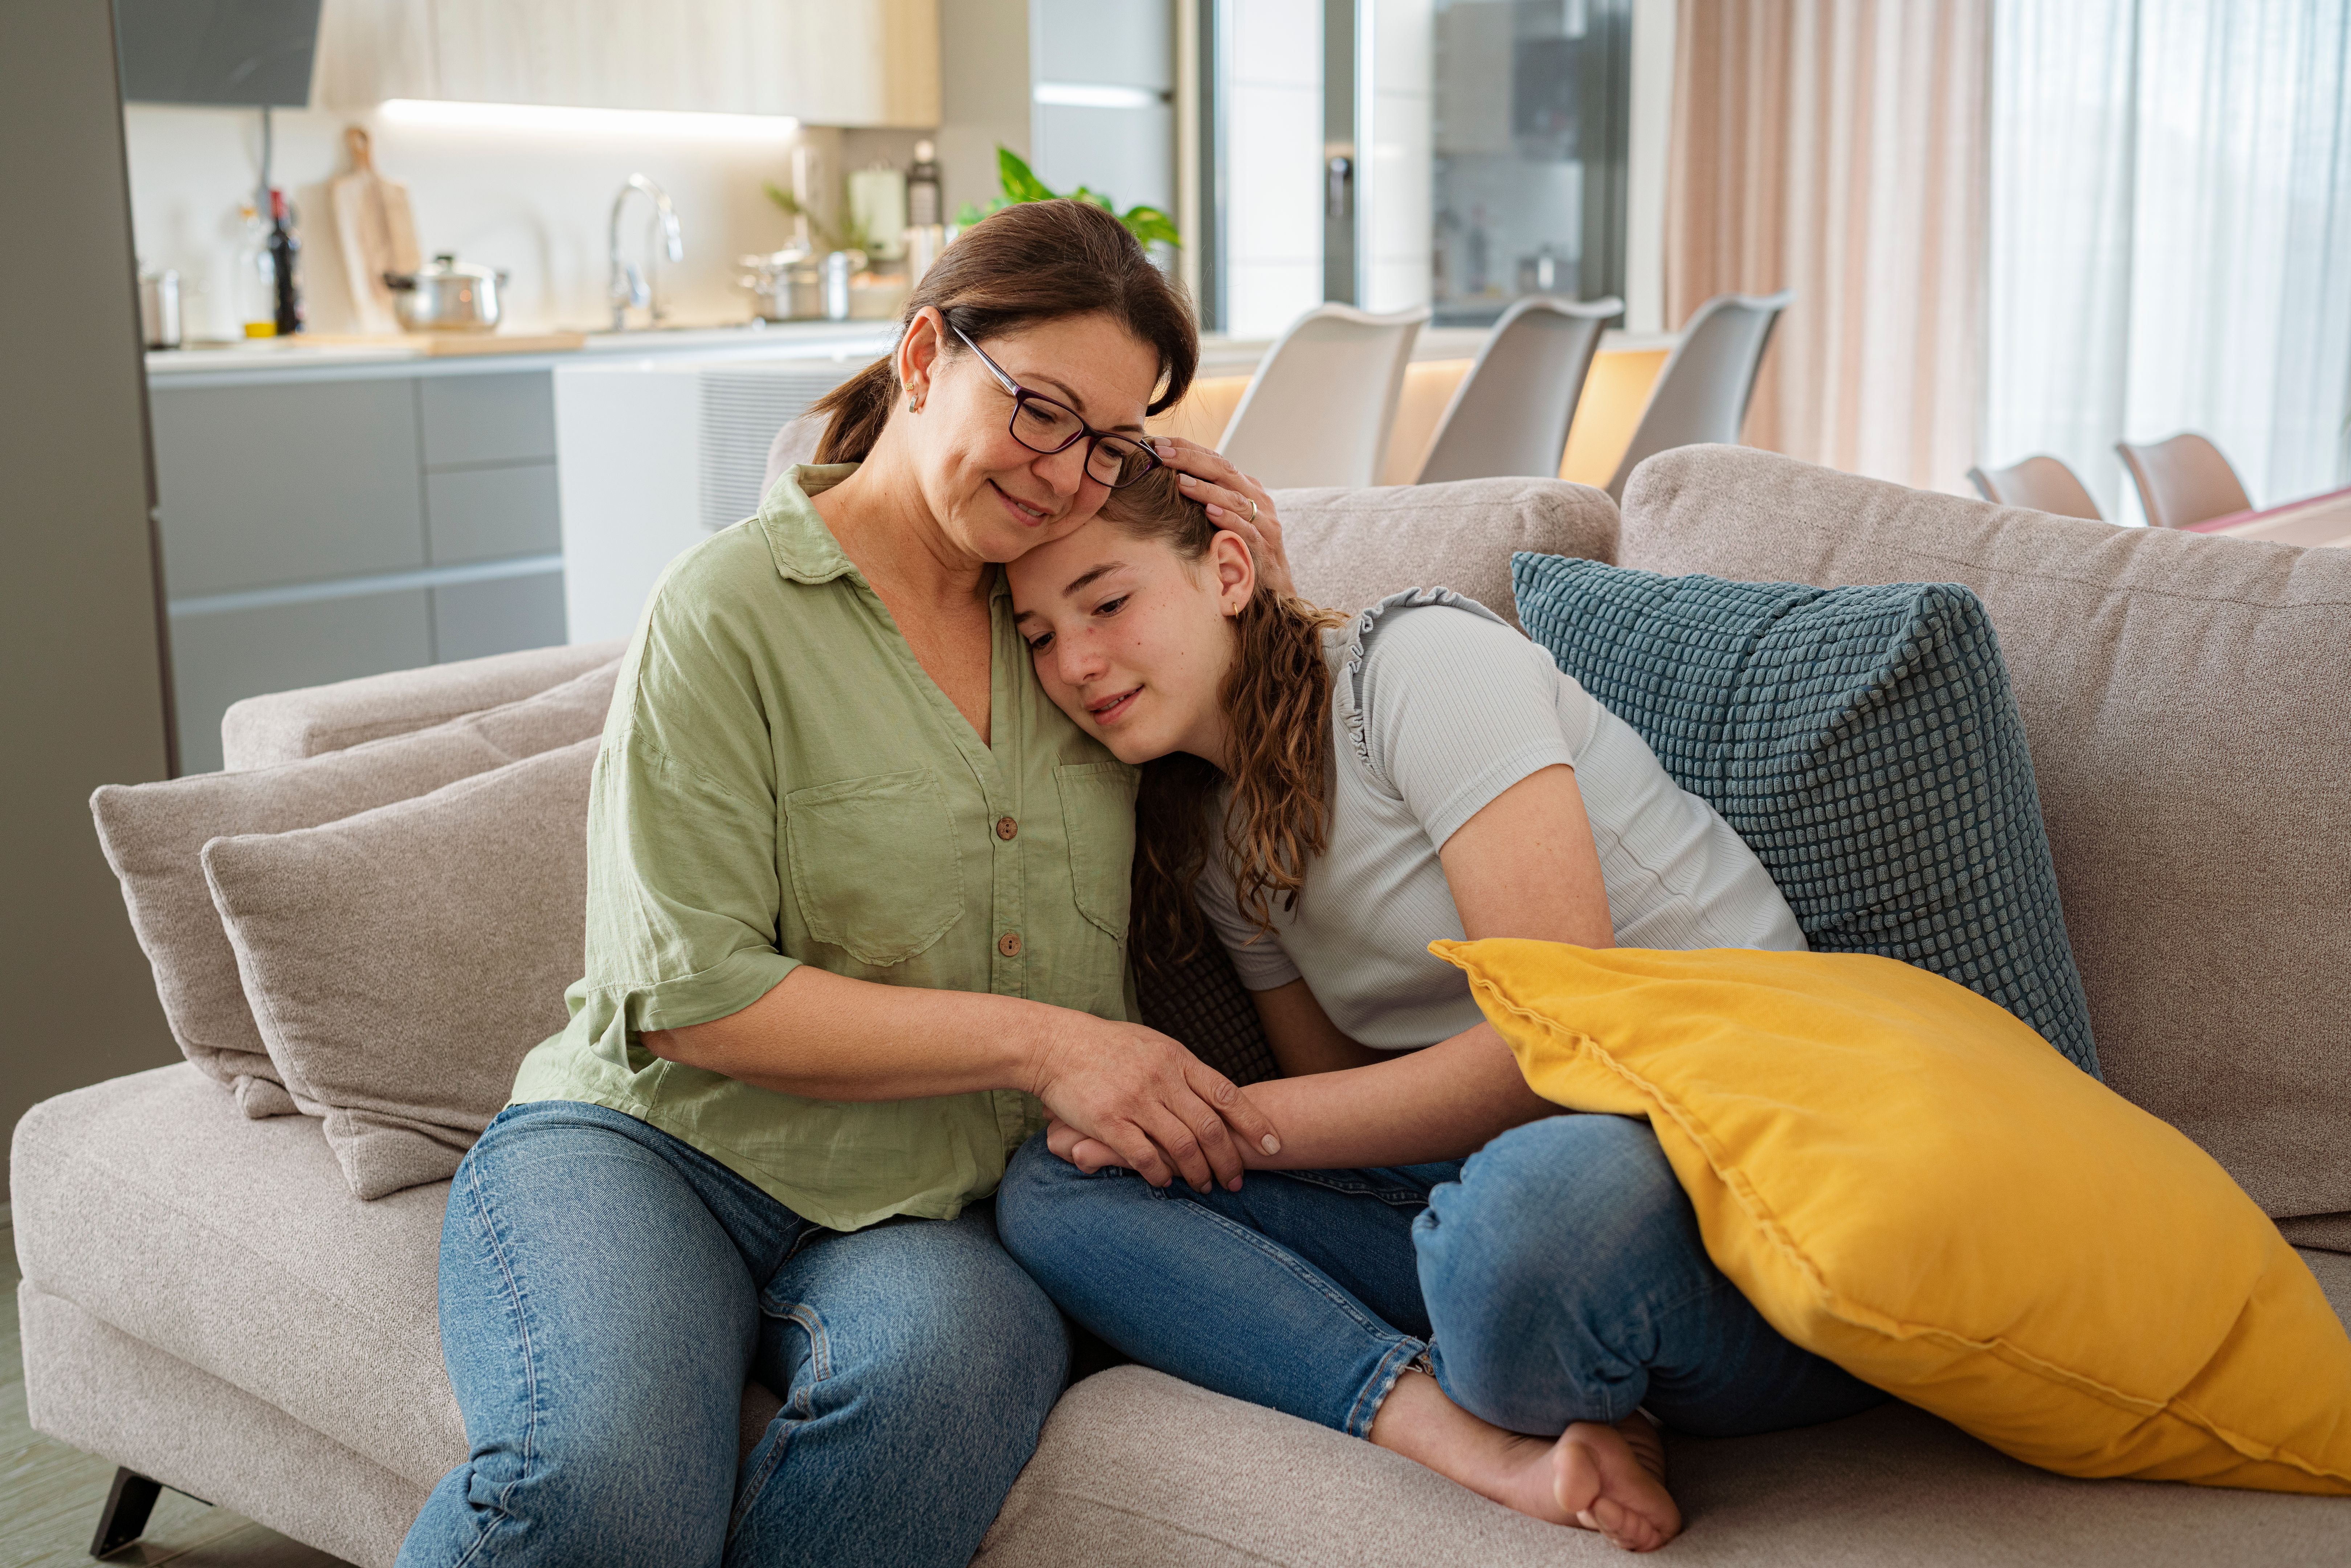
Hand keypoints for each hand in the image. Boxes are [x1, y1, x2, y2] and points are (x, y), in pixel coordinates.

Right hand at [1027, 1013, 1281, 1191]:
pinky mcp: (1109, 1121)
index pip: (1227, 1094)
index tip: (1274, 1145)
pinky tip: (1165, 1182)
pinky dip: (1160, 1174)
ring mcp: (1136, 1101)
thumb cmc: (1108, 1047)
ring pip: (1182, 1147)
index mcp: (1177, 1059)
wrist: (1057, 1045)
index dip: (1254, 1123)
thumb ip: (1184, 1071)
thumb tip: (1216, 1096)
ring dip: (1198, 1173)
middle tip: (1236, 1181)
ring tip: (1204, 1186)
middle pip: (1209, 1127)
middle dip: (1229, 1159)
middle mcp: (1161, 1079)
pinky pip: (1144, 1157)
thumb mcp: (1154, 1045)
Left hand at [1148, 435, 1296, 598]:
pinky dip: (1228, 520)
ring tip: (1180, 482)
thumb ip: (1205, 498)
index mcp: (1247, 488)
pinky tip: (1209, 513)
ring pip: (1234, 499)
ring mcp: (1265, 523)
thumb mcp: (1223, 518)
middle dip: (1191, 460)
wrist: (1273, 587)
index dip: (1188, 449)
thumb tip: (1165, 478)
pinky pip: (1247, 530)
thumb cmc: (1240, 549)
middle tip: (1163, 455)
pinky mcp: (1265, 548)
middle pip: (1225, 471)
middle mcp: (1258, 500)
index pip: (1216, 460)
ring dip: (1206, 489)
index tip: (1159, 444)